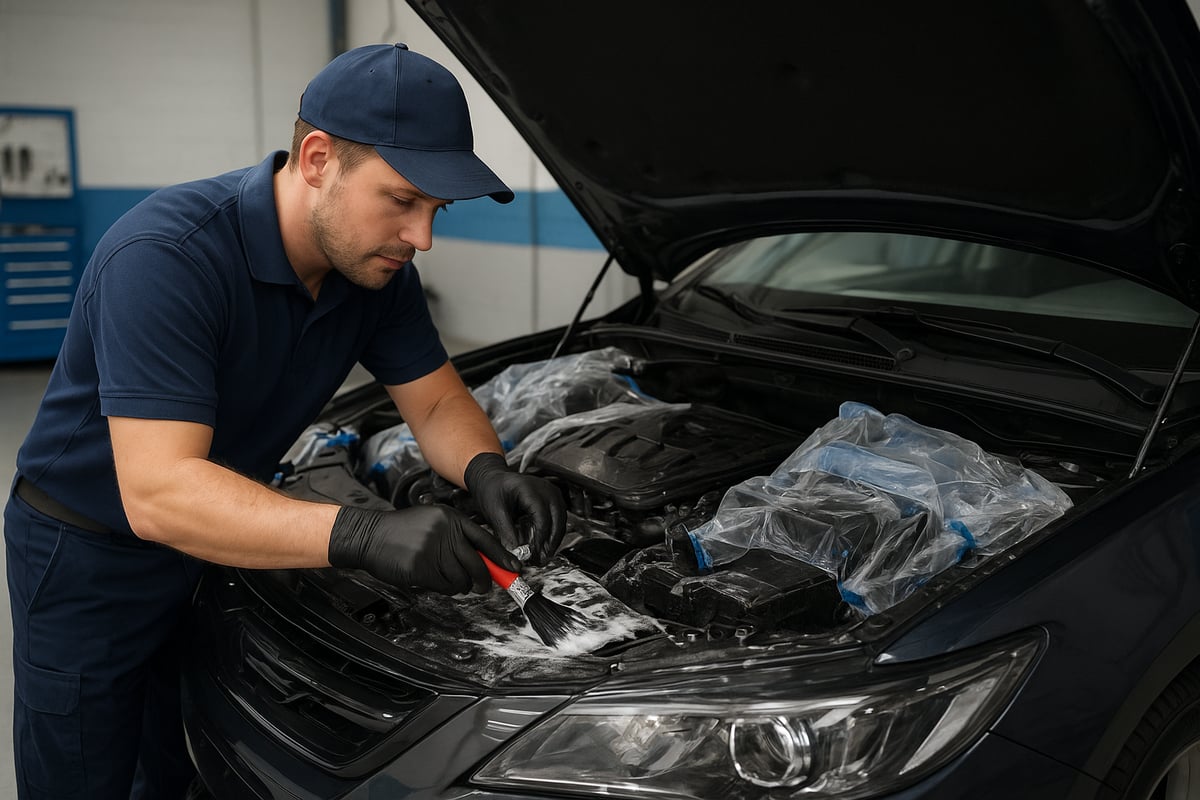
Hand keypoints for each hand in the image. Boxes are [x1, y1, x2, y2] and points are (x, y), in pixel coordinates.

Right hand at [328, 504, 521, 593]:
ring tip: (455, 582)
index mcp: (451, 518)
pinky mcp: (421, 568)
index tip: (514, 569)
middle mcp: (445, 532)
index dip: (502, 557)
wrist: (371, 536)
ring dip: (463, 586)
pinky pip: (446, 586)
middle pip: (478, 563)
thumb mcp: (433, 520)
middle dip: (486, 579)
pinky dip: (448, 589)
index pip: (486, 539)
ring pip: (462, 577)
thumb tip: (485, 559)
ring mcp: (433, 550)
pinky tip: (440, 583)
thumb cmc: (402, 531)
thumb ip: (457, 535)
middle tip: (486, 586)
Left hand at [464, 452, 565, 564]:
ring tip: (543, 556)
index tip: (534, 554)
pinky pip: (558, 519)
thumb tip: (514, 552)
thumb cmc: (492, 489)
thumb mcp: (494, 511)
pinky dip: (552, 533)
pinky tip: (544, 546)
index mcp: (531, 489)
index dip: (540, 539)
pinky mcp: (551, 500)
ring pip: (561, 521)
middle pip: (557, 520)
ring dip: (554, 540)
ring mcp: (551, 494)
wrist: (492, 479)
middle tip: (541, 560)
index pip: (542, 517)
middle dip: (551, 543)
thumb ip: (505, 532)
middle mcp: (545, 490)